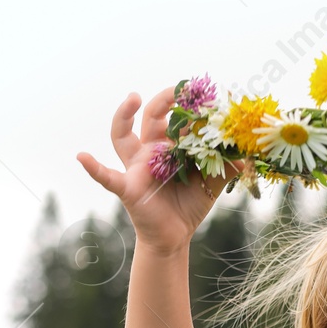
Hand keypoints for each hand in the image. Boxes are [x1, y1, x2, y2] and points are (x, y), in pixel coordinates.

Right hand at [77, 88, 240, 253]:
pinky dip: (93, 167)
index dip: (188, 108)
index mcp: (169, 146)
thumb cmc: (189, 204)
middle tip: (177, 91)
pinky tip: (81, 156)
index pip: (177, 120)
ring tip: (132, 99)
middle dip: (162, 101)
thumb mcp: (213, 183)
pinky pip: (106, 176)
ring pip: (123, 136)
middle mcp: (149, 151)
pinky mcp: (127, 187)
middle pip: (150, 119)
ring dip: (123, 116)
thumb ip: (227, 166)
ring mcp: (135, 167)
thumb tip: (245, 154)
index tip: (203, 95)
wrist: (174, 236)